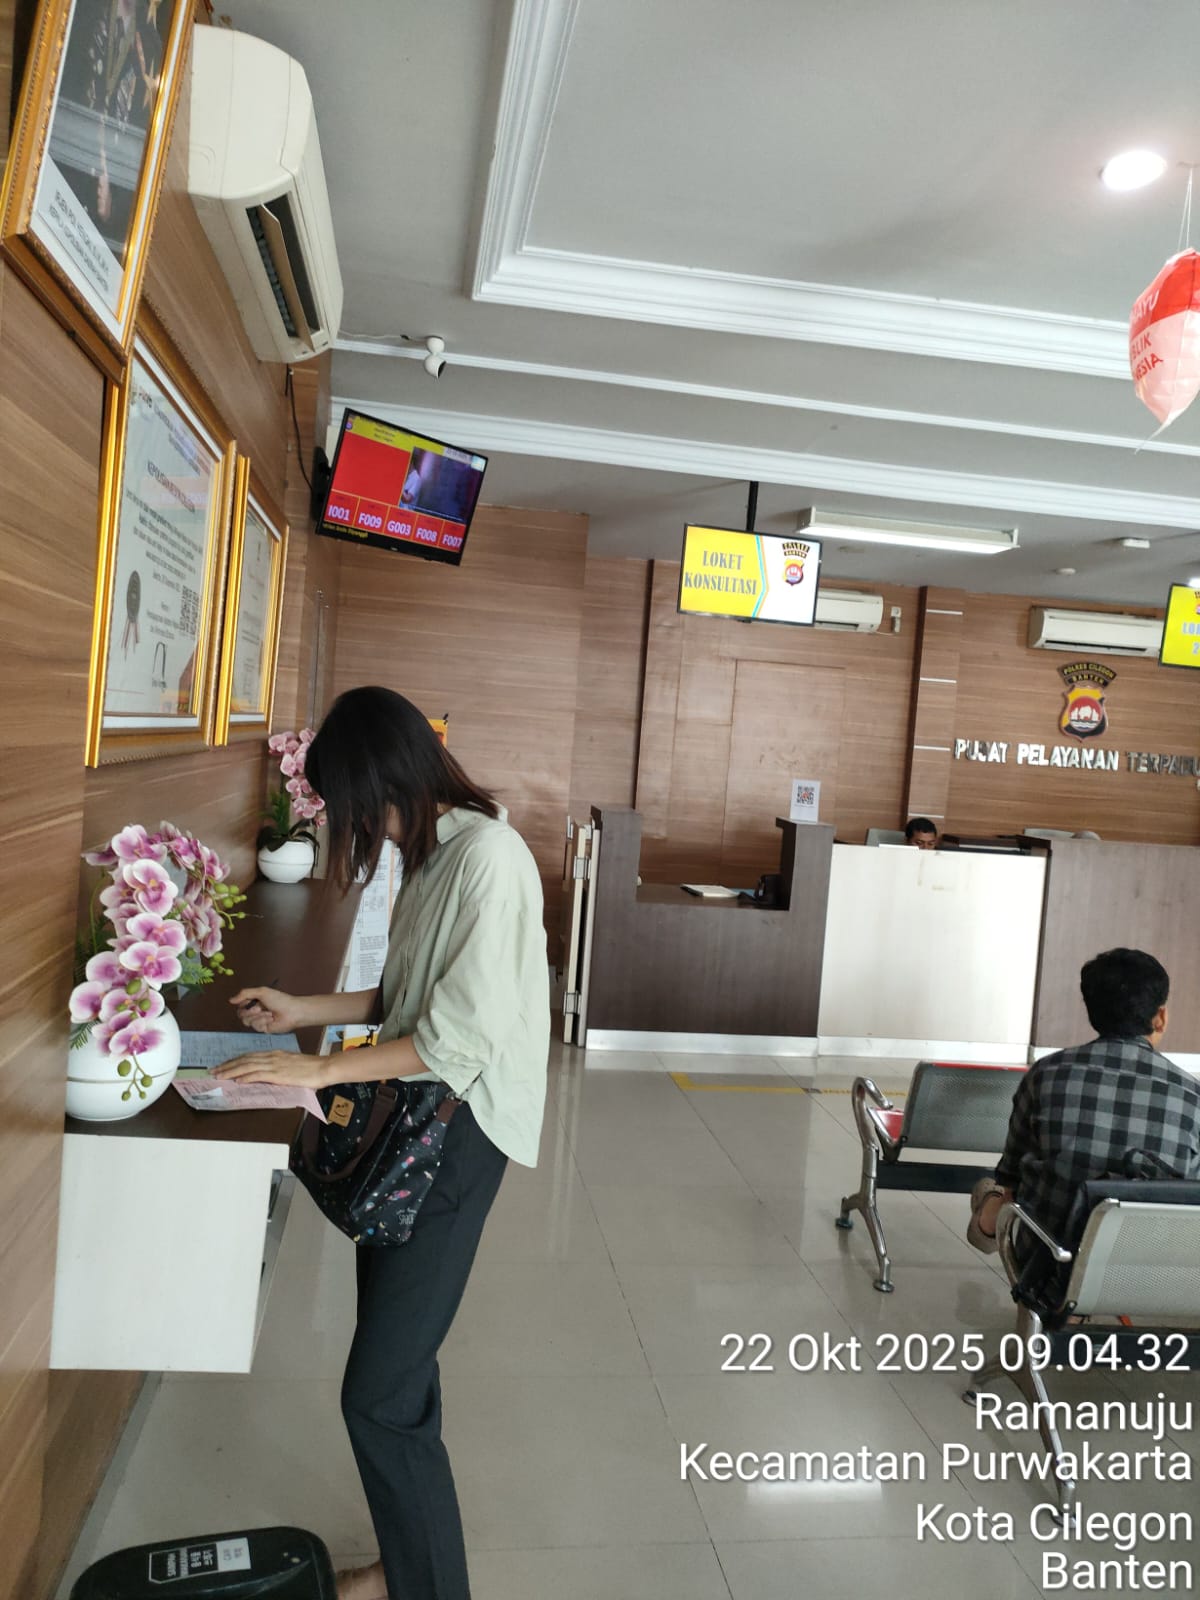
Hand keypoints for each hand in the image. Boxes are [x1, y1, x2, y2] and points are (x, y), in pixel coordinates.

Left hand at [211, 1051, 330, 1088]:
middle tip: (214, 1070)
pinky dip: (246, 1076)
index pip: (250, 1056)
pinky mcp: (278, 1074)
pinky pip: (258, 1074)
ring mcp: (274, 1064)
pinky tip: (237, 1080)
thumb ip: (279, 1069)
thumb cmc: (311, 1069)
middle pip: (244, 1059)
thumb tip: (267, 1076)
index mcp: (274, 1054)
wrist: (323, 1068)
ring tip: (219, 1075)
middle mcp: (272, 1057)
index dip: (235, 1061)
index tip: (224, 1065)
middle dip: (228, 1065)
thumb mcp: (291, 1065)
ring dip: (231, 1071)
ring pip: (247, 1066)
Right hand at [230, 986, 301, 1032]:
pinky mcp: (263, 1029)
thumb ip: (245, 994)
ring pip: (247, 1021)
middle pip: (241, 1014)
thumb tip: (230, 1000)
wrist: (292, 1012)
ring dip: (258, 1016)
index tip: (250, 1001)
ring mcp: (260, 1021)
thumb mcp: (262, 992)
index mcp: (255, 1001)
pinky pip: (256, 1026)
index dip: (243, 1004)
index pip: (240, 1005)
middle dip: (250, 1011)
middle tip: (260, 1008)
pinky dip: (263, 1021)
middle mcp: (256, 1011)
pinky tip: (272, 1019)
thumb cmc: (280, 1000)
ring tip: (269, 1013)